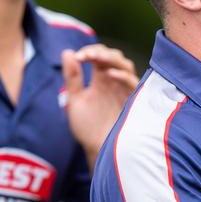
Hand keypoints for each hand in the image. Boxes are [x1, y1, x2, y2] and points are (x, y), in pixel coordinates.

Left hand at [61, 44, 137, 166]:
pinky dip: (123, 76)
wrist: (98, 150)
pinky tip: (110, 74)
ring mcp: (124, 90)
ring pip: (126, 66)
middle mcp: (114, 82)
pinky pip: (133, 84)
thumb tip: (67, 52)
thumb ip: (73, 78)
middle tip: (87, 55)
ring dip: (112, 59)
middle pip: (114, 57)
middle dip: (101, 52)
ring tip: (97, 58)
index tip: (78, 57)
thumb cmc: (89, 128)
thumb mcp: (76, 100)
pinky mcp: (132, 102)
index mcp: (101, 80)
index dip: (91, 51)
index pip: (100, 56)